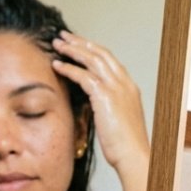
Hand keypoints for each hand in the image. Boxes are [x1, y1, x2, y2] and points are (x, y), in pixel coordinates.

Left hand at [52, 31, 149, 170]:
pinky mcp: (106, 97)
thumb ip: (104, 105)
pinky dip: (69, 68)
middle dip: (80, 42)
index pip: (108, 59)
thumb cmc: (123, 144)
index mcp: (128, 86)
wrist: (133, 155)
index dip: (91, 49)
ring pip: (92, 60)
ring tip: (56, 44)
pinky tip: (56, 65)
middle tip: (62, 36)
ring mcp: (116, 88)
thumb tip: (89, 101)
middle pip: (100, 53)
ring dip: (72, 50)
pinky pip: (84, 76)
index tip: (76, 43)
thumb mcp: (115, 118)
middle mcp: (124, 83)